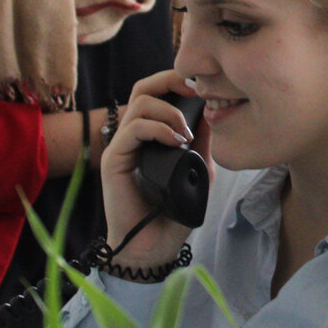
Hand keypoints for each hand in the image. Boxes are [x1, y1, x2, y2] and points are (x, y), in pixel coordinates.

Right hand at [98, 69, 207, 268]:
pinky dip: (157, 128)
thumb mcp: (198, 170)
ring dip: (168, 110)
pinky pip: (133, 128)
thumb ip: (203, 142)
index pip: (157, 93)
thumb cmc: (173, 212)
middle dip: (169, 81)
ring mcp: (123, 145)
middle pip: (143, 88)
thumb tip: (213, 111)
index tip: (201, 86)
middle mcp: (134, 135)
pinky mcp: (114, 159)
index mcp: (151, 134)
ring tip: (186, 133)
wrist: (153, 246)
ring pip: (139, 103)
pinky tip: (176, 142)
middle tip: (193, 91)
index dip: (176, 82)